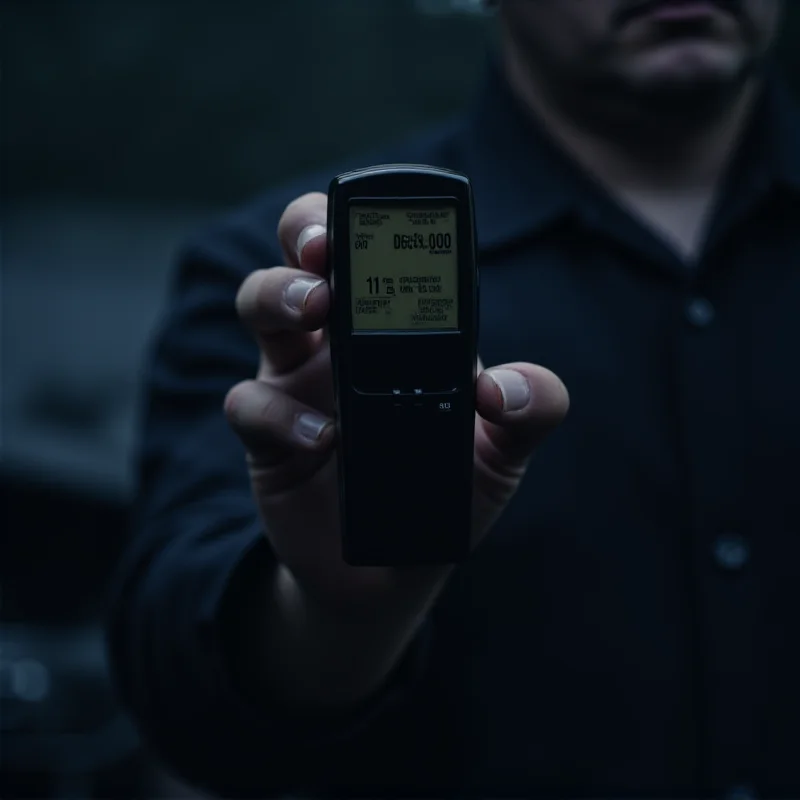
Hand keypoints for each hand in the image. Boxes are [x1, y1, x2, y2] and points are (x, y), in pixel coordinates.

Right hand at [225, 192, 568, 613]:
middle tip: (326, 247)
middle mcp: (338, 341)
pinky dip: (279, 413)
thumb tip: (507, 386)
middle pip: (302, 256)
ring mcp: (296, 384)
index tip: (392, 211)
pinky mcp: (267, 437)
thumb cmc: (448, 494)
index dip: (375, 218)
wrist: (396, 568)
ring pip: (259, 305)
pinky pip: (249, 404)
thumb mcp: (503, 454)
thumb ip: (530, 412)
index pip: (378, 252)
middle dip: (306, 231)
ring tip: (315, 309)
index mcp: (397, 330)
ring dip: (277, 293)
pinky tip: (324, 439)